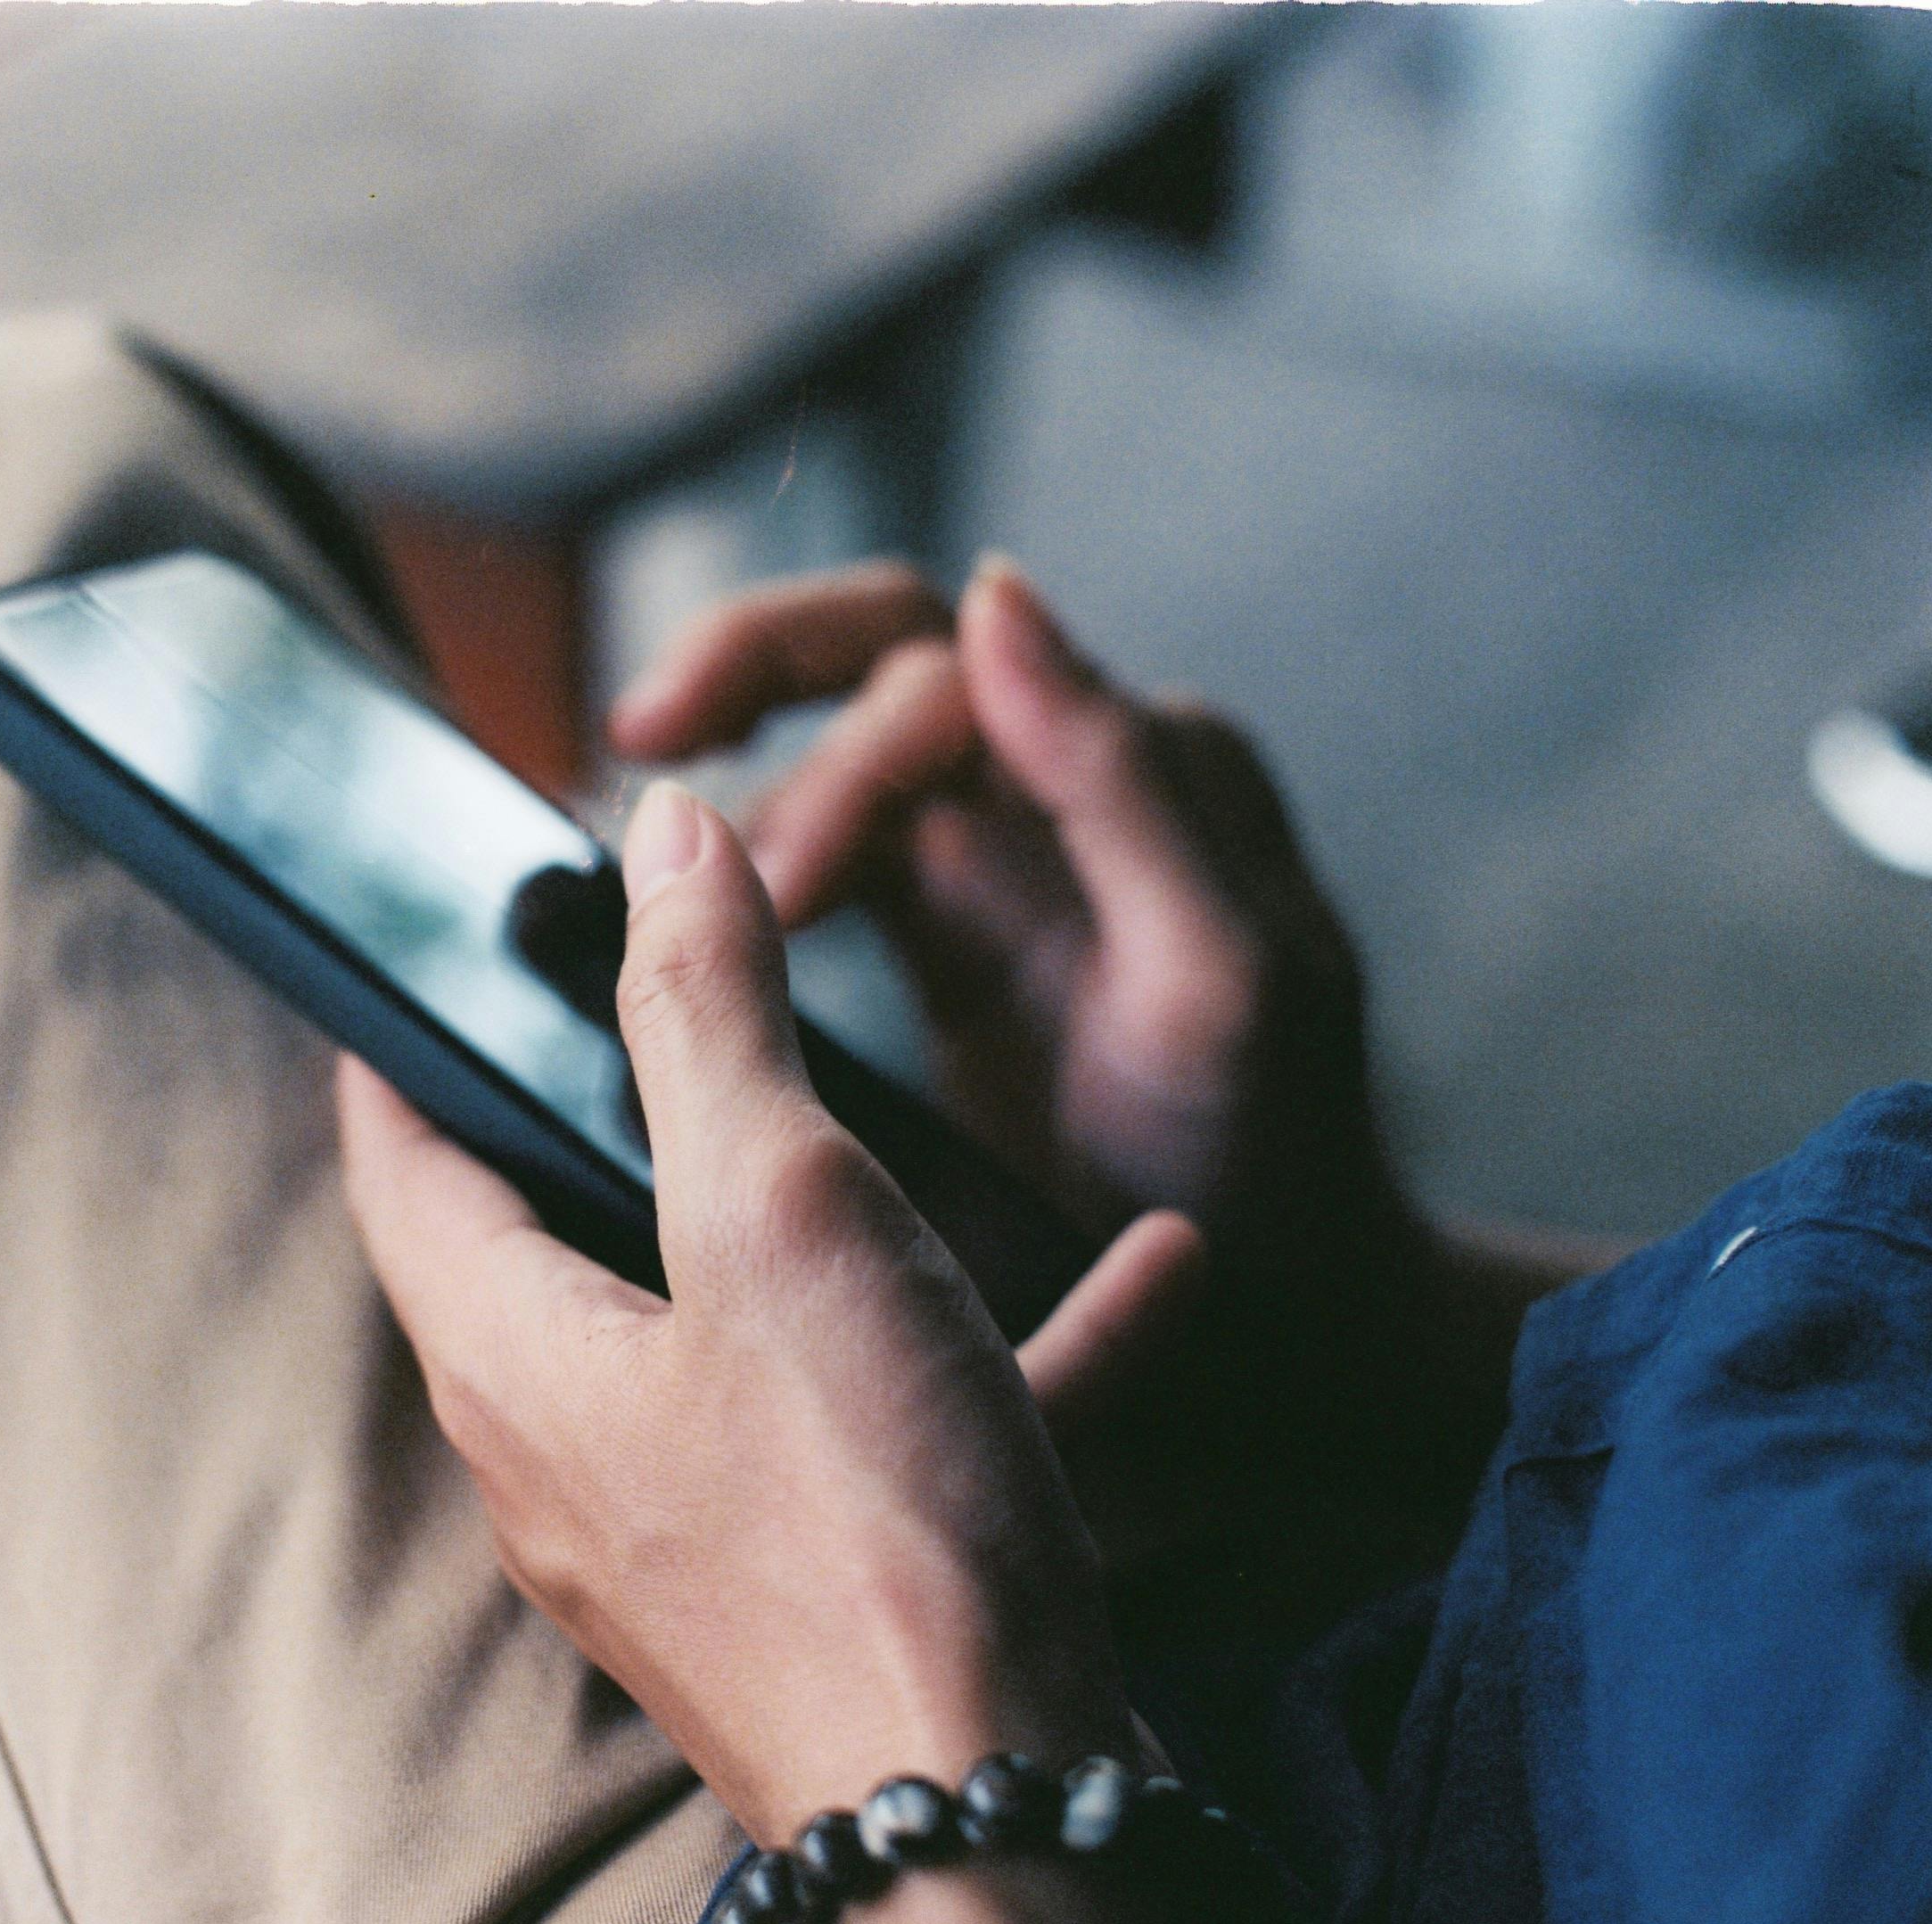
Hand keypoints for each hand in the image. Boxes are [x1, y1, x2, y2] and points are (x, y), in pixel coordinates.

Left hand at [337, 781, 1200, 1845]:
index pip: (400, 1156)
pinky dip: (992, 1340)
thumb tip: (650, 837)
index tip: (433, 941)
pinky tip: (1144, 1270)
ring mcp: (695, 1531)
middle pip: (560, 1234)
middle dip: (617, 1104)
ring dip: (842, 1215)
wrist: (1003, 1826)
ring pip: (748, 1322)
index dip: (406, 1033)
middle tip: (677, 982)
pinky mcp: (823, 1584)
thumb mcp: (779, 1213)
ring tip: (919, 1104)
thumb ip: (706, 1013)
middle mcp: (572, 1454)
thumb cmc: (866, 1527)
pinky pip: (891, 1422)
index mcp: (512, 1356)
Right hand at [612, 557, 1396, 1256]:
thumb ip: (1117, 781)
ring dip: (747, 812)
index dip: (822, 719)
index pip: (941, 660)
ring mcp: (1001, 859)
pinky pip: (830, 853)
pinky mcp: (947, 940)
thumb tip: (996, 595)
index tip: (747, 862)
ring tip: (678, 924)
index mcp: (1134, 764)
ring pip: (837, 756)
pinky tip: (692, 925)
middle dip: (747, 680)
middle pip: (874, 657)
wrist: (1293, 1320)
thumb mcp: (1217, 976)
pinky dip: (751, 874)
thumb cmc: (1270, 1160)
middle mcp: (1065, 783)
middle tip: (638, 752)